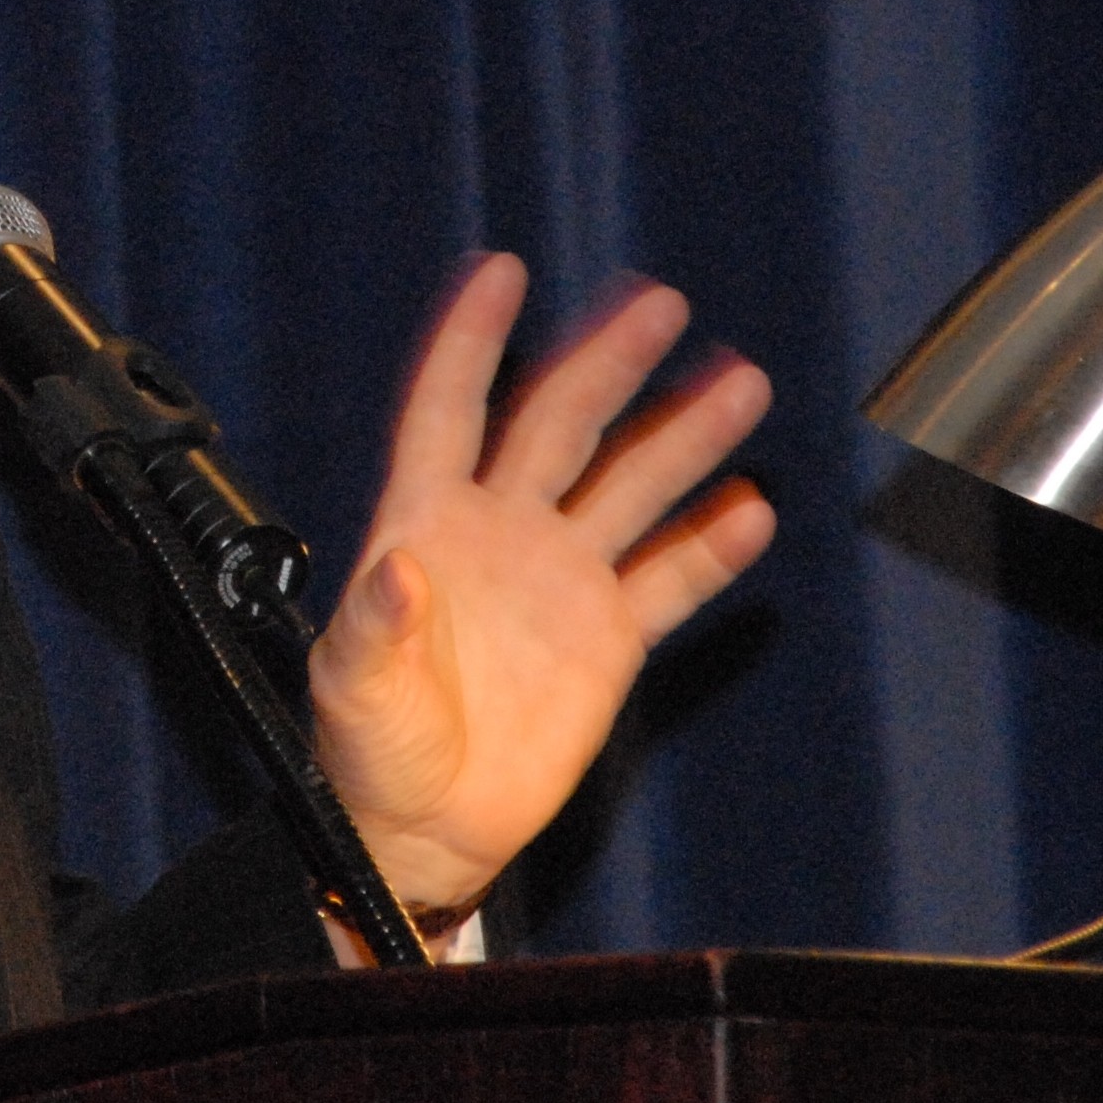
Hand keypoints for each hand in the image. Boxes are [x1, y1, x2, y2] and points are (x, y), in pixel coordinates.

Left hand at [307, 254, 775, 923]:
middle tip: (661, 305)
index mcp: (425, 522)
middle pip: (560, 422)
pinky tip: (749, 509)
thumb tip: (394, 571)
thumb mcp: (354, 691)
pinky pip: (667, 577)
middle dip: (608, 361)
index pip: (449, 408)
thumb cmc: (371, 753)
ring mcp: (559, 577)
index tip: (500, 272)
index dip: (472, 341)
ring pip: (630, 484)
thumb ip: (373, 629)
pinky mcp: (607, 634)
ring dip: (683, 434)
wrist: (425, 830)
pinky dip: (709, 545)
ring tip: (741, 383)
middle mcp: (499, 530)